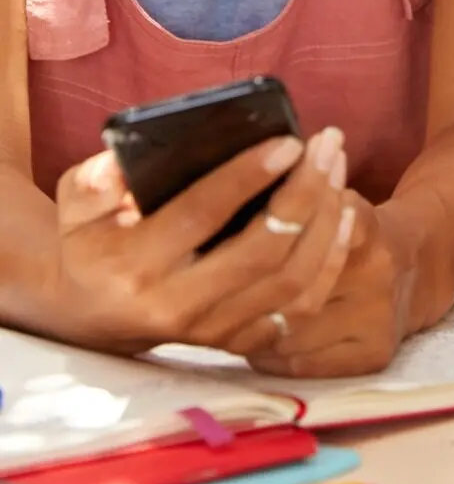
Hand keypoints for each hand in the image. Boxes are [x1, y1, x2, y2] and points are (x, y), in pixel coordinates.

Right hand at [53, 128, 355, 355]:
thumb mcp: (77, 205)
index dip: (247, 176)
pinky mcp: (238, 342)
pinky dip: (331, 261)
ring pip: (291, 282)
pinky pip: (300, 309)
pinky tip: (345, 213)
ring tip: (337, 165)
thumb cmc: (93, 241)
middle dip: (306, 192)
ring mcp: (212, 332)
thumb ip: (93, 182)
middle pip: (262, 251)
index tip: (289, 141)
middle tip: (328, 142)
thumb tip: (123, 165)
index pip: (201, 216)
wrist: (94, 313)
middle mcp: (177, 306)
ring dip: (327, 220)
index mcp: (135, 266)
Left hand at [244, 193, 412, 376]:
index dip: (262, 251)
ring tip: (226, 319)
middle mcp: (377, 273)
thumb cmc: (357, 230)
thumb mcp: (338, 199)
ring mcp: (380, 319)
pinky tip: (256, 343)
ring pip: (292, 334)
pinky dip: (271, 357)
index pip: (302, 245)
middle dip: (246, 296)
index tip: (226, 253)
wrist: (418, 267)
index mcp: (366, 227)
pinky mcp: (376, 354)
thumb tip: (231, 197)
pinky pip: (304, 365)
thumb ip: (298, 201)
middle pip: (291, 292)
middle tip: (212, 294)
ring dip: (251, 330)